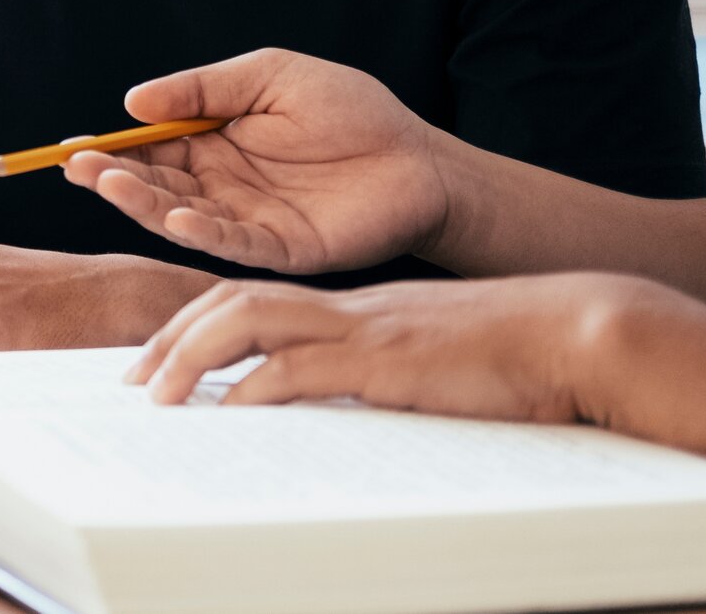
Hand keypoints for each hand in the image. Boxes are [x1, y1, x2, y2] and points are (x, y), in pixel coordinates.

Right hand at [58, 48, 455, 274]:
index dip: (112, 151)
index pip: (151, 151)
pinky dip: (204, 233)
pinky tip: (180, 216)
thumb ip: (202, 88)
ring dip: (145, 204)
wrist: (420, 158)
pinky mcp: (284, 249)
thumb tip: (133, 102)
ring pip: (183, 218)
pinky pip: (235, 244)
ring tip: (115, 185)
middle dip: (114, 178)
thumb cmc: (350, 109)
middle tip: (79, 169)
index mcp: (215, 146)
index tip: (72, 149)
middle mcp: (223, 189)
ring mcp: (250, 222)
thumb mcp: (268, 77)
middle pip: (156, 187)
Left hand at [128, 271, 659, 424]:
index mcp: (351, 307)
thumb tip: (344, 405)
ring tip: (153, 394)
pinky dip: (255, 385)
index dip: (194, 324)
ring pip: (249, 320)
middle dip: (170, 336)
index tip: (157, 363)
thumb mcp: (428, 361)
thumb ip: (380, 374)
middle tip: (129, 379)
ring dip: (190, 353)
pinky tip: (225, 408)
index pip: (251, 298)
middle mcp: (345, 308)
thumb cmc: (512, 356)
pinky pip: (303, 366)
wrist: (576, 334)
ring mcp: (362, 328)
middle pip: (230, 300)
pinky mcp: (386, 360)